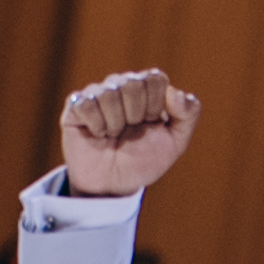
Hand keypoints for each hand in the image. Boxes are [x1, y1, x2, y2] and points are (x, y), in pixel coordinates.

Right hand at [57, 68, 200, 197]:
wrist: (113, 185)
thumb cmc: (144, 161)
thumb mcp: (176, 142)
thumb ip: (188, 114)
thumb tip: (175, 93)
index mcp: (147, 87)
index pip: (155, 78)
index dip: (155, 105)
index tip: (151, 124)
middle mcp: (121, 84)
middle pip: (133, 83)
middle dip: (136, 115)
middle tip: (130, 131)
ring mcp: (97, 93)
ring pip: (109, 94)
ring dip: (115, 124)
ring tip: (113, 135)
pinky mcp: (75, 105)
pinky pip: (86, 104)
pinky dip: (96, 126)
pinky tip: (97, 134)